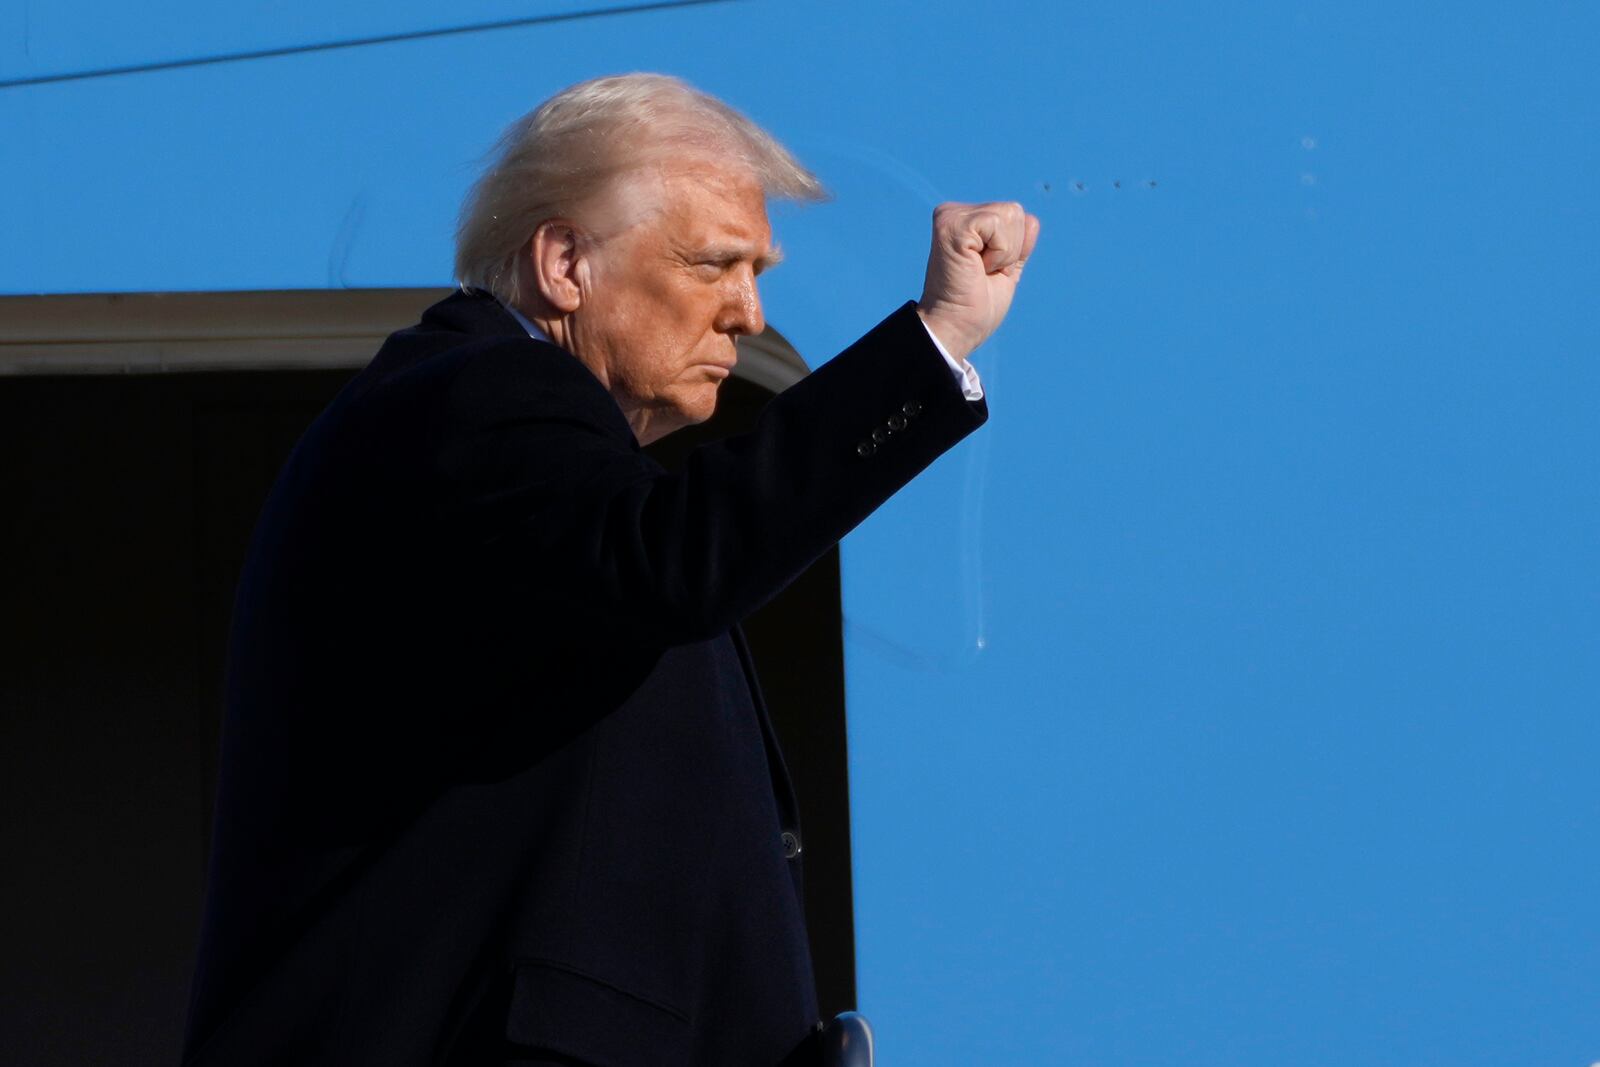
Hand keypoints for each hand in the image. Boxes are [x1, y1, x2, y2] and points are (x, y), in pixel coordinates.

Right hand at [916, 201, 1040, 361]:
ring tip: (978, 271)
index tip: (986, 272)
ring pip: (1011, 215)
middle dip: (1011, 250)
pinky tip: (975, 267)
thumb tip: (1032, 219)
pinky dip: (998, 253)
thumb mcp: (1006, 269)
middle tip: (982, 273)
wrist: (956, 328)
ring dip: (1004, 253)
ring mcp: (952, 217)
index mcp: (965, 221)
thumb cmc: (976, 307)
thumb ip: (1018, 244)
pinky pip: (999, 224)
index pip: (1016, 215)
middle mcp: (954, 213)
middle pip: (1016, 212)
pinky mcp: (953, 225)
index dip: (1013, 250)